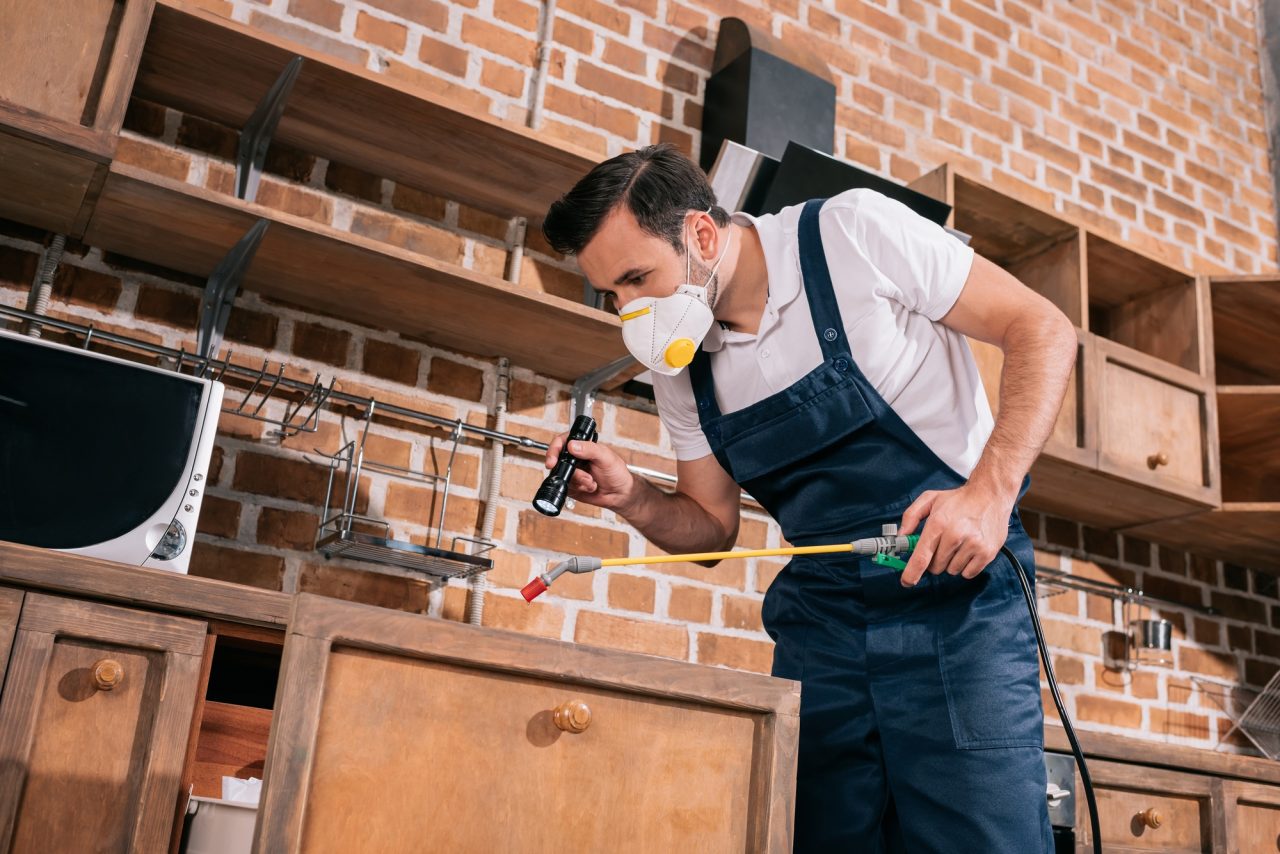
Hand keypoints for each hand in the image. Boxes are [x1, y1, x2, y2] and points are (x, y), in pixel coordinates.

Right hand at [544, 432, 637, 511]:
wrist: (620, 494)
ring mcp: (572, 472)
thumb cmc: (617, 472)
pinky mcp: (572, 485)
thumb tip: (573, 445)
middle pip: (558, 460)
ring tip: (591, 481)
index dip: (554, 449)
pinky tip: (589, 487)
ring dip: (577, 480)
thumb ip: (590, 449)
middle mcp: (575, 458)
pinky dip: (578, 488)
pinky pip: (566, 486)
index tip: (553, 460)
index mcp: (582, 445)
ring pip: (562, 475)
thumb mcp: (605, 457)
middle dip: (565, 470)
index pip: (562, 442)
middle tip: (573, 474)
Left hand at [897, 482, 1014, 585]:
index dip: (912, 573)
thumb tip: (901, 537)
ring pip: (952, 570)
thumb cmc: (958, 499)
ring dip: (951, 562)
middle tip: (942, 544)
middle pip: (935, 567)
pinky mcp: (987, 553)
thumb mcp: (929, 499)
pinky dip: (966, 566)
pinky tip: (969, 549)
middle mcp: (955, 535)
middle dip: (934, 560)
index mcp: (938, 523)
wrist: (990, 494)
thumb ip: (910, 517)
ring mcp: (973, 545)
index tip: (906, 582)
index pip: (921, 557)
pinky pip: (968, 573)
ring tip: (959, 543)